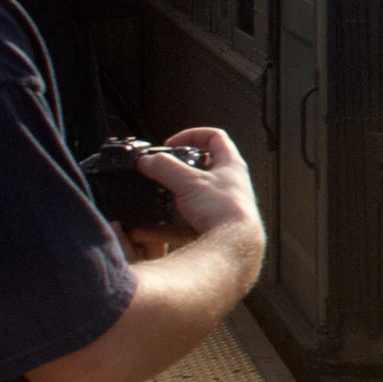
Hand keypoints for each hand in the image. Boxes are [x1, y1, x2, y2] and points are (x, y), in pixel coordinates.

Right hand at [137, 128, 261, 242]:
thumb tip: (147, 160)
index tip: (171, 144)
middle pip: (202, 167)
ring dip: (172, 196)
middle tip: (160, 173)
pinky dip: (167, 224)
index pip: (215, 137)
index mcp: (231, 165)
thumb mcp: (189, 182)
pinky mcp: (213, 225)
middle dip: (178, 169)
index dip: (192, 135)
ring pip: (192, 195)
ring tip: (154, 199)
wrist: (234, 247)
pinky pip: (186, 221)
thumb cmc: (224, 211)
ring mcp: (222, 205)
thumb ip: (165, 168)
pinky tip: (149, 229)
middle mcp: (230, 183)